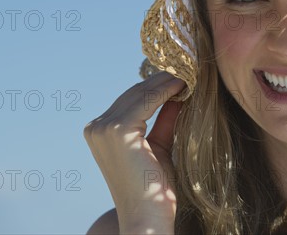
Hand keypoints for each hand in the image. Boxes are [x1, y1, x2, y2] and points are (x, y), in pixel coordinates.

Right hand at [84, 71, 184, 232]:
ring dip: (166, 81)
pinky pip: (147, 100)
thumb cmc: (154, 188)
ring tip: (190, 73)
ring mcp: (103, 128)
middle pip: (134, 93)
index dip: (157, 86)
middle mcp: (96, 127)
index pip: (131, 99)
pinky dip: (166, 89)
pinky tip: (183, 84)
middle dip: (162, 79)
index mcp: (99, 131)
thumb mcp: (160, 145)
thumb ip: (165, 119)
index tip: (181, 74)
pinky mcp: (117, 130)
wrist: (148, 217)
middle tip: (188, 68)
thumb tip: (179, 92)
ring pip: (141, 92)